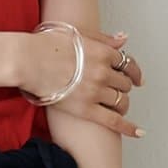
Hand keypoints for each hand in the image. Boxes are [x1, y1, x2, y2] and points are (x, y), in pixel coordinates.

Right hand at [23, 26, 144, 137]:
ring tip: (117, 105)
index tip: (137, 77)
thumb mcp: (79, 35)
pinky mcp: (87, 110)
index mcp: (103, 52)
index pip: (127, 63)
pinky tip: (138, 133)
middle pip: (125, 83)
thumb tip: (124, 39)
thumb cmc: (47, 46)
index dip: (133, 72)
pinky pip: (114, 121)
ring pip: (121, 101)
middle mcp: (103, 72)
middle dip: (123, 87)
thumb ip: (104, 39)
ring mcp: (96, 92)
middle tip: (117, 89)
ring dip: (122, 103)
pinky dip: (129, 128)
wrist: (28, 61)